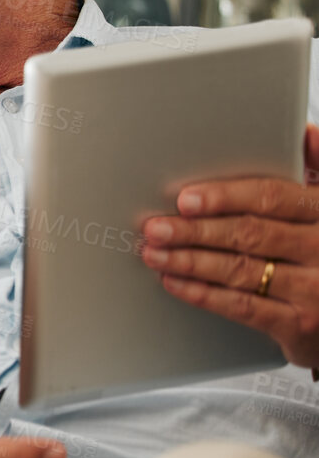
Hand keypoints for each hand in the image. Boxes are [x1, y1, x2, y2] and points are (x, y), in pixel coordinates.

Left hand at [141, 124, 318, 367]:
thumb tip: (305, 134)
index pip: (274, 198)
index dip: (226, 197)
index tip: (186, 199)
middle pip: (250, 234)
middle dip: (195, 230)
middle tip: (156, 227)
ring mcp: (315, 289)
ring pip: (241, 270)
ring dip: (189, 261)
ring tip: (154, 252)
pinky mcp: (300, 324)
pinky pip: (243, 307)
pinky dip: (204, 294)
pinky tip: (176, 283)